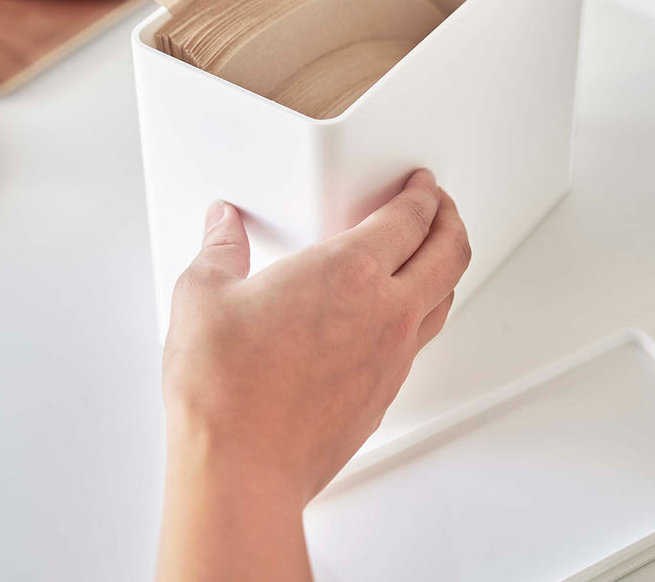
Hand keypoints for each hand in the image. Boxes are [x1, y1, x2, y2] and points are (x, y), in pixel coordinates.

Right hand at [157, 169, 470, 581]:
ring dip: (446, 266)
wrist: (241, 470)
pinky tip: (399, 314)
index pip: (411, 218)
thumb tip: (222, 226)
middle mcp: (384, 311)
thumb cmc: (226, 390)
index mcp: (348, 271)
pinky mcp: (384, 394)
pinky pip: (421, 339)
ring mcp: (391, 357)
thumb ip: (219, 249)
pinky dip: (424, 311)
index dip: (424, 193)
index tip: (422, 184)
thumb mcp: (203, 296)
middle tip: (440, 206)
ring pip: (444, 299)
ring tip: (431, 253)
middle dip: (450, 220)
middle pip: (449, 253)